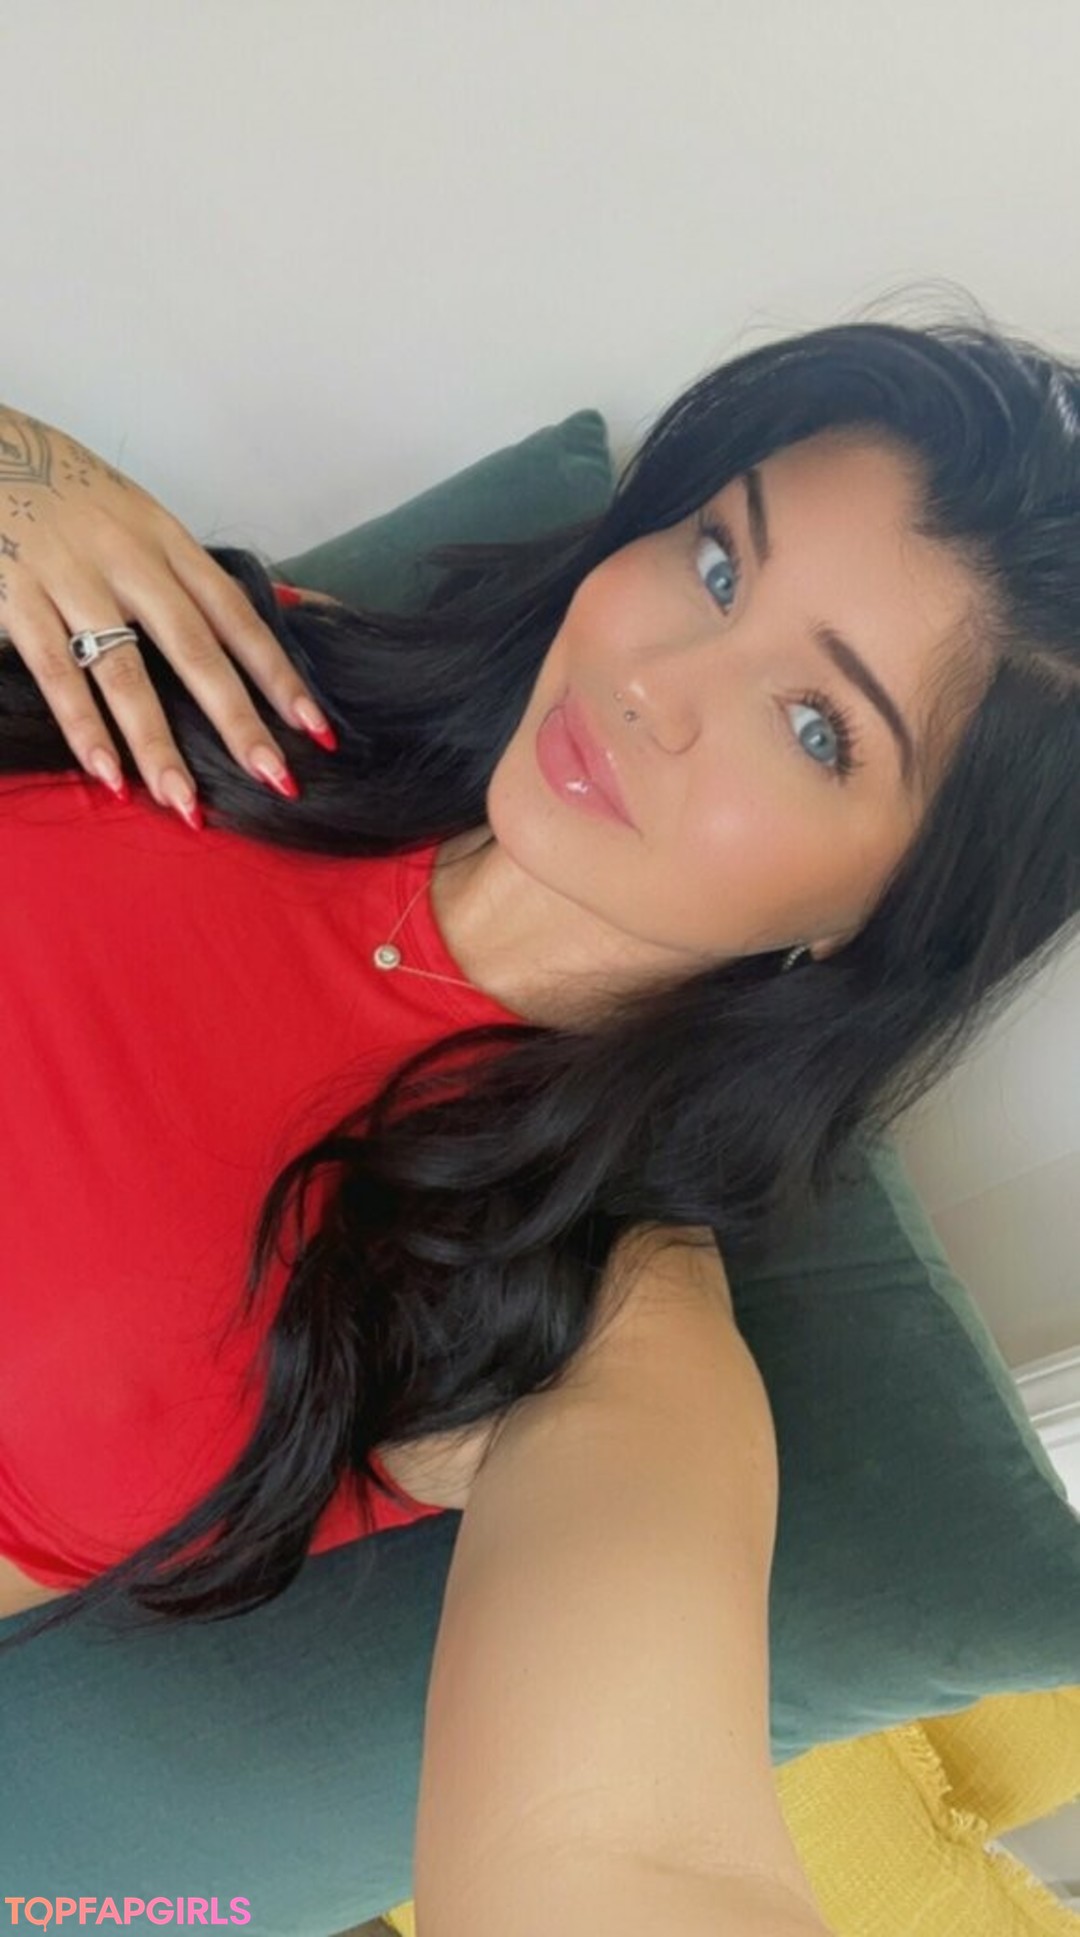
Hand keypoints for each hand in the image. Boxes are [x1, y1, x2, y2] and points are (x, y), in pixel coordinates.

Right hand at [0, 402, 337, 825]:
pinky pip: (56, 671)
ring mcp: (73, 579)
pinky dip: (84, 727)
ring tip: (185, 802)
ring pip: (126, 672)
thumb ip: (182, 576)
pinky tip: (109, 775)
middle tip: (274, 778)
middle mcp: (130, 560)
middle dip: (237, 720)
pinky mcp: (18, 594)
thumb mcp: (137, 517)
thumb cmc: (67, 495)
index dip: (278, 674)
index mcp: (168, 541)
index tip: (315, 729)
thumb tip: (250, 631)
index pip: (237, 617)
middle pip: (196, 650)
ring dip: (158, 744)